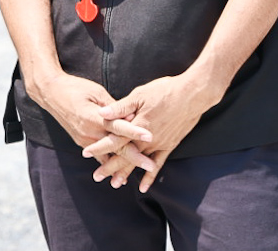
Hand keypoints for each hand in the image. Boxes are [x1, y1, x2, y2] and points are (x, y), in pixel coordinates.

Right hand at [32, 71, 153, 166]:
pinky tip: (119, 173)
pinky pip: (98, 156)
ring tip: (139, 173)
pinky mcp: (81, 141)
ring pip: (108, 155)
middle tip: (151, 164)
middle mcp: (89, 132)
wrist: (51, 93)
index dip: (135, 131)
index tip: (150, 136)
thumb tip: (131, 116)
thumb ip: (114, 107)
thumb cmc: (75, 88)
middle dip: (135, 157)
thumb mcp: (96, 92)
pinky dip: (109, 163)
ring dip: (123, 164)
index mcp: (93, 117)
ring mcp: (84, 139)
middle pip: (116, 146)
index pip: (118, 126)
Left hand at [91, 74, 218, 191]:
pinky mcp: (169, 146)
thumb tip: (102, 113)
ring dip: (126, 173)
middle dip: (109, 167)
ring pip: (138, 163)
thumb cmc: (164, 91)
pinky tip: (143, 187)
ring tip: (114, 183)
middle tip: (96, 177)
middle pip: (124, 156)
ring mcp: (158, 144)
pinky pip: (158, 164)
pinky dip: (150, 176)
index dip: (99, 147)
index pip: (113, 140)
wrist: (192, 96)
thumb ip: (121, 107)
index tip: (85, 154)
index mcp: (136, 125)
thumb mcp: (139, 95)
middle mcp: (146, 139)